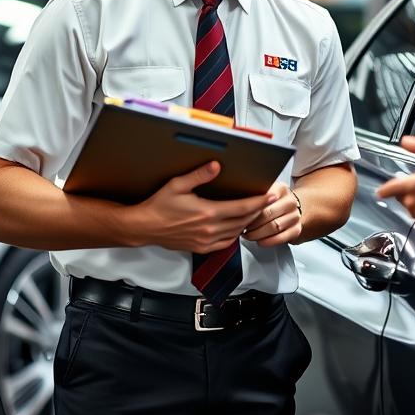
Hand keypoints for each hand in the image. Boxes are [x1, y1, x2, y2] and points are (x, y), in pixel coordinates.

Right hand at [135, 162, 274, 253]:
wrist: (145, 227)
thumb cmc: (159, 205)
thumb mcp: (177, 185)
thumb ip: (199, 175)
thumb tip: (216, 165)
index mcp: (207, 212)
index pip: (241, 208)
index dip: (258, 202)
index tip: (269, 196)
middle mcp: (209, 229)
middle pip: (242, 221)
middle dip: (256, 211)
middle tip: (265, 202)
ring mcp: (206, 241)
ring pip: (235, 233)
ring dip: (246, 223)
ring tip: (253, 213)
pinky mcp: (201, 248)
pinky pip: (225, 244)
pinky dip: (234, 235)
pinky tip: (236, 228)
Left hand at [243, 182, 302, 246]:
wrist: (290, 208)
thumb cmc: (271, 202)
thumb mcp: (264, 192)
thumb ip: (253, 194)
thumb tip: (233, 198)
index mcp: (281, 188)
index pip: (263, 199)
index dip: (249, 209)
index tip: (239, 213)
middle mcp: (290, 201)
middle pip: (268, 214)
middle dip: (251, 223)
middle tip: (240, 226)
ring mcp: (295, 216)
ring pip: (274, 227)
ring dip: (258, 233)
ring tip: (247, 234)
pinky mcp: (296, 229)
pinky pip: (281, 238)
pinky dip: (267, 241)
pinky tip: (259, 240)